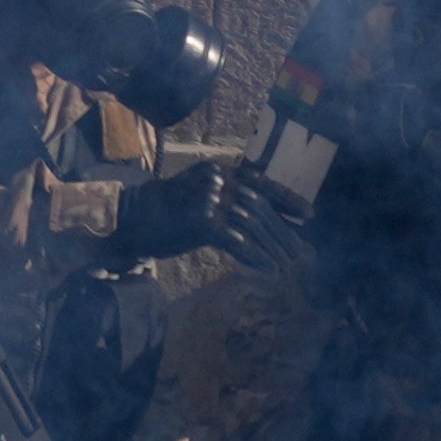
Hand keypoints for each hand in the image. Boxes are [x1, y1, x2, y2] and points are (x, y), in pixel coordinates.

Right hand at [108, 162, 310, 273]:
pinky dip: (255, 257)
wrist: (132, 220)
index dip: (286, 199)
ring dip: (273, 248)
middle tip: (300, 251)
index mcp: (220, 170)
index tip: (307, 215)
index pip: (261, 183)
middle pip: (260, 207)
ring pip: (253, 225)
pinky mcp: (204, 223)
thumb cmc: (165, 210)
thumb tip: (259, 210)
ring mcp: (211, 201)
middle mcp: (218, 181)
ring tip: (288, 265)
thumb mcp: (199, 192)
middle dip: (282, 231)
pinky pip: (238, 241)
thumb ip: (226, 195)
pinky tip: (269, 270)